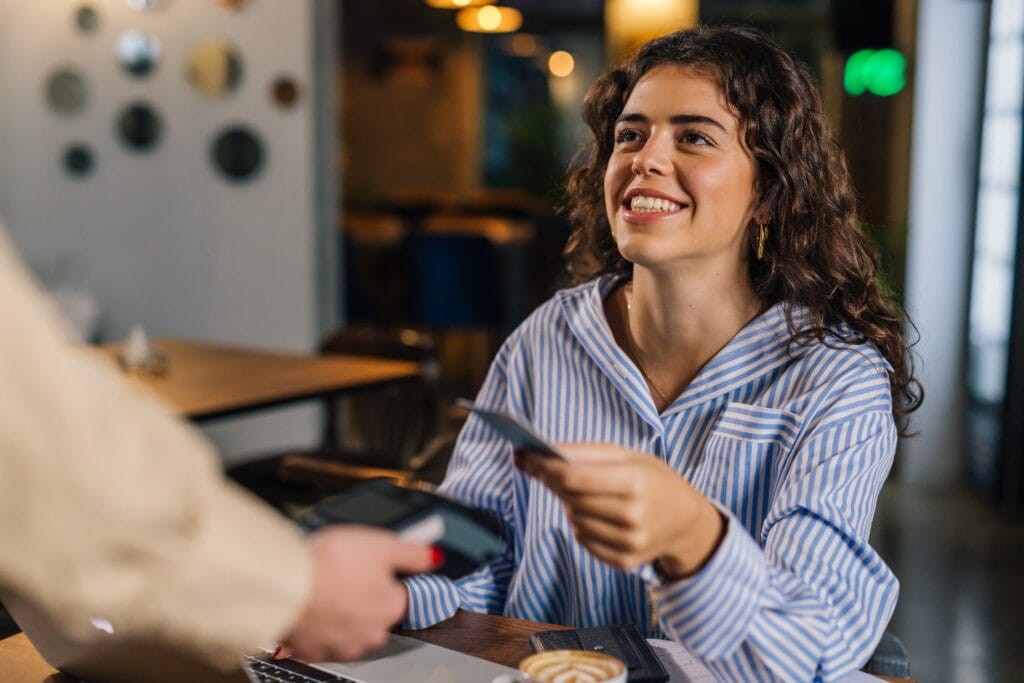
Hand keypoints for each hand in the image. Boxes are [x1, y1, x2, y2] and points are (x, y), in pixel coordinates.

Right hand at [281, 526, 436, 661]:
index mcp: (392, 607)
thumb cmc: (333, 564)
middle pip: (374, 611)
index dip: (386, 575)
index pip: (400, 593)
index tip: (371, 565)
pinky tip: (311, 603)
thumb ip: (413, 553)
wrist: (288, 585)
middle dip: (362, 593)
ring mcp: (343, 645)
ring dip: (340, 610)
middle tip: (344, 571)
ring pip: (348, 625)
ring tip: (325, 585)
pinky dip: (318, 622)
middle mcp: (372, 633)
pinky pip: (322, 636)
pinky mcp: (314, 652)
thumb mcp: (383, 544)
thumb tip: (433, 557)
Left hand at [517, 443, 723, 576]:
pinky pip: (583, 539)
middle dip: (551, 479)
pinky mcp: (623, 561)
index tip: (524, 454)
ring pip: (573, 519)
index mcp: (635, 482)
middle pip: (570, 498)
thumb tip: (539, 454)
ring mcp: (628, 543)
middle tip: (540, 465)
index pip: (573, 478)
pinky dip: (581, 523)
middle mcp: (632, 516)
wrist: (686, 522)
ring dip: (569, 503)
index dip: (544, 466)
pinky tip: (594, 512)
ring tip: (582, 491)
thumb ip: (585, 453)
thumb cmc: (653, 480)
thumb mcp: (628, 455)